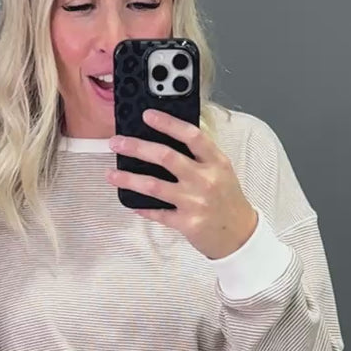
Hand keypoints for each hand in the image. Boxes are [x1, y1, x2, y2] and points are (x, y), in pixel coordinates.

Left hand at [105, 107, 258, 260]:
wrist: (240, 235)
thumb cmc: (227, 199)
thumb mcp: (221, 171)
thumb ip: (199, 156)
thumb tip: (165, 140)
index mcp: (216, 162)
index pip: (191, 135)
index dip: (168, 123)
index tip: (147, 115)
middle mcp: (205, 179)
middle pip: (166, 157)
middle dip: (137, 147)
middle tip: (117, 142)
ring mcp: (195, 202)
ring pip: (154, 186)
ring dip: (129, 179)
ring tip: (111, 174)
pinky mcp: (187, 223)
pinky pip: (158, 213)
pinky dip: (142, 207)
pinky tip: (130, 202)